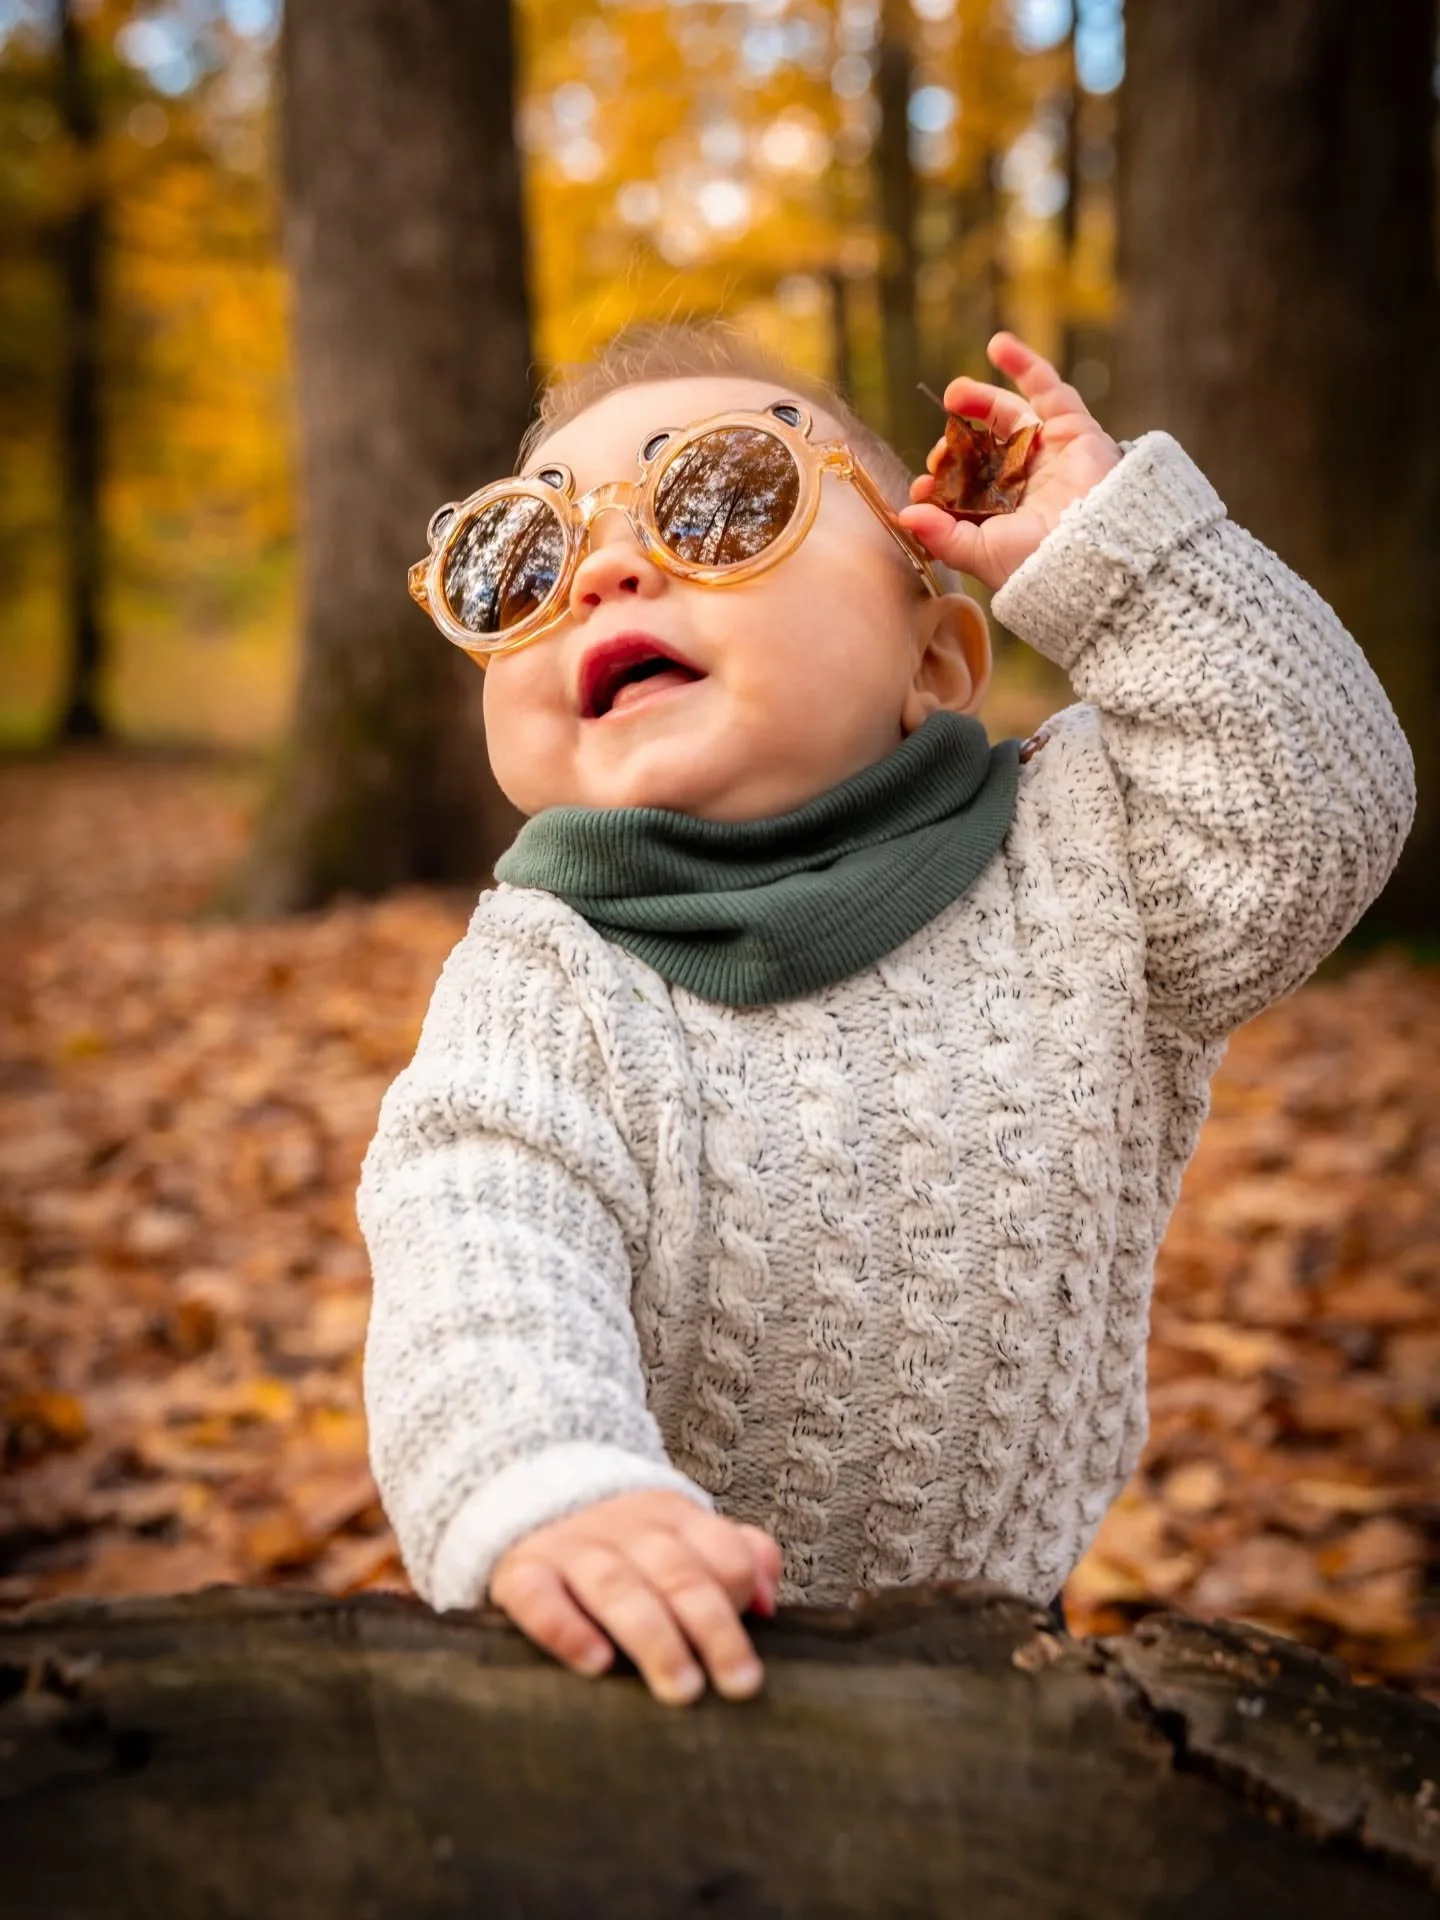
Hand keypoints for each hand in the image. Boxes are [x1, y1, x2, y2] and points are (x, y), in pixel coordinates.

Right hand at [488, 1489, 782, 1706]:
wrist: (531, 1500)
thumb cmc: (626, 1545)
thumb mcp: (682, 1535)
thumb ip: (736, 1556)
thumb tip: (768, 1603)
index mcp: (672, 1516)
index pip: (722, 1550)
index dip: (741, 1594)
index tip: (751, 1653)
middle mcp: (624, 1527)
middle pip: (678, 1572)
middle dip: (713, 1629)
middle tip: (738, 1684)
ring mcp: (570, 1547)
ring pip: (616, 1585)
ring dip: (654, 1637)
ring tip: (681, 1687)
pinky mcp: (520, 1572)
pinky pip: (538, 1596)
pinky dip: (566, 1628)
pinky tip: (595, 1663)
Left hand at [899, 331, 1122, 594]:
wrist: (1090, 550)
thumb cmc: (1037, 562)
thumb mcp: (979, 553)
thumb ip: (940, 536)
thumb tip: (904, 515)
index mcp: (1007, 513)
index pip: (967, 488)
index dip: (942, 484)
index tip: (921, 486)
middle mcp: (1028, 481)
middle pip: (985, 448)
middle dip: (958, 444)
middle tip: (941, 450)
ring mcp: (1050, 452)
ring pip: (1010, 415)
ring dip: (979, 399)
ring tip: (953, 395)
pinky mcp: (1073, 428)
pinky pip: (1047, 388)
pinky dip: (1024, 364)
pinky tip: (998, 345)